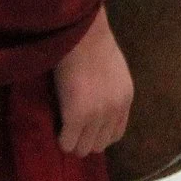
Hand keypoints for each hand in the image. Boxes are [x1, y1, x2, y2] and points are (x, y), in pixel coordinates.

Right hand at [54, 10, 133, 156]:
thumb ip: (110, 90)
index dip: (98, 134)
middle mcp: (114, 110)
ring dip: (71, 142)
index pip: (116, 134)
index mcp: (125, 99)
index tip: (85, 129)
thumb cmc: (92, 42)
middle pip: (99, 144)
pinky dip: (60, 139)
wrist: (82, 32)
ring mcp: (96, 115)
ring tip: (61, 129)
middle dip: (83, 140)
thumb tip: (98, 102)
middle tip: (69, 130)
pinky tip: (55, 128)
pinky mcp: (76, 115)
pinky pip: (67, 142)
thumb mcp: (113, 69)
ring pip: (83, 148)